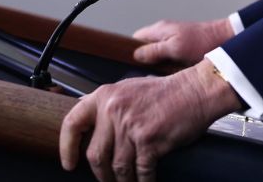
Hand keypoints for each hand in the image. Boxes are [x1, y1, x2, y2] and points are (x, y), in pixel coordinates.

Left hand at [59, 59, 242, 181]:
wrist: (195, 91)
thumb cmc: (165, 93)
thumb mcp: (128, 89)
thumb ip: (107, 106)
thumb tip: (89, 125)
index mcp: (105, 96)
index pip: (72, 123)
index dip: (67, 147)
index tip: (69, 163)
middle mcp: (113, 109)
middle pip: (95, 155)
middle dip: (101, 174)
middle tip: (107, 180)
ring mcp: (130, 126)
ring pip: (117, 167)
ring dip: (122, 181)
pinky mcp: (148, 140)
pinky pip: (140, 171)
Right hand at [131, 18, 234, 65]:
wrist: (225, 40)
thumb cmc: (202, 41)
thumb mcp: (175, 47)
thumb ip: (154, 50)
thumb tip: (136, 55)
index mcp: (159, 30)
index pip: (135, 39)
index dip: (130, 52)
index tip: (130, 65)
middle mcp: (164, 34)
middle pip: (145, 49)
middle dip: (145, 62)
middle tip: (147, 74)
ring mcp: (173, 41)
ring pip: (157, 56)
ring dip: (158, 67)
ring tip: (161, 76)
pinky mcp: (181, 49)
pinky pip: (168, 59)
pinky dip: (169, 67)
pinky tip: (173, 75)